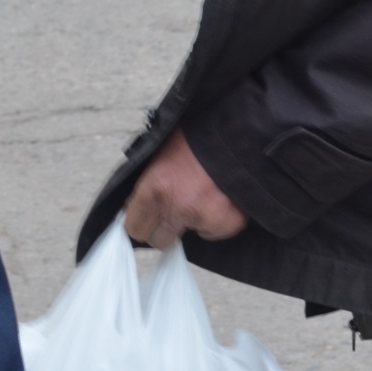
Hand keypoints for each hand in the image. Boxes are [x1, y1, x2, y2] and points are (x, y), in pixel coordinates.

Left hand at [123, 128, 248, 249]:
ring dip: (191, 221)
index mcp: (155, 188)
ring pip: (188, 236)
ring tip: (200, 193)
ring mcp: (205, 218)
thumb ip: (150, 183)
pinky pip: (213, 231)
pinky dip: (214, 219)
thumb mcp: (162, 152)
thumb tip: (137, 205)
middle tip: (172, 209)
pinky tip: (218, 196)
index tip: (144, 218)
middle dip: (163, 227)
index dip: (140, 222)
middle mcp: (178, 207)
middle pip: (159, 241)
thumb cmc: (197, 135)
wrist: (236, 130)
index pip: (135, 228)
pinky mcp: (229, 223)